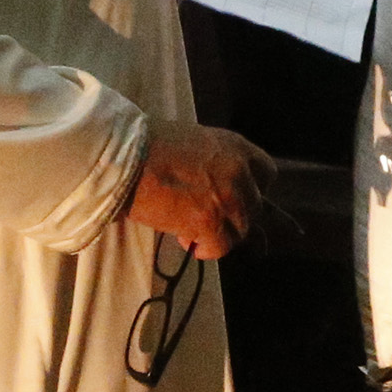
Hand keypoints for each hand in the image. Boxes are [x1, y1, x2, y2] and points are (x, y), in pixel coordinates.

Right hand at [128, 119, 272, 260]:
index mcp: (236, 146)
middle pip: (256, 208)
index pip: (267, 175)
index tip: (235, 200)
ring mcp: (229, 197)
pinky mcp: (211, 221)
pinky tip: (184, 239)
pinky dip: (204, 249)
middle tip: (207, 221)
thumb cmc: (147, 146)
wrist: (123, 158)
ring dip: (218, 235)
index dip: (252, 191)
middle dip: (233, 218)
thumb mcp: (195, 142)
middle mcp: (240, 171)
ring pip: (241, 232)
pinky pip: (220, 247)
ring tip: (188, 230)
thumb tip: (216, 188)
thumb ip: (215, 163)